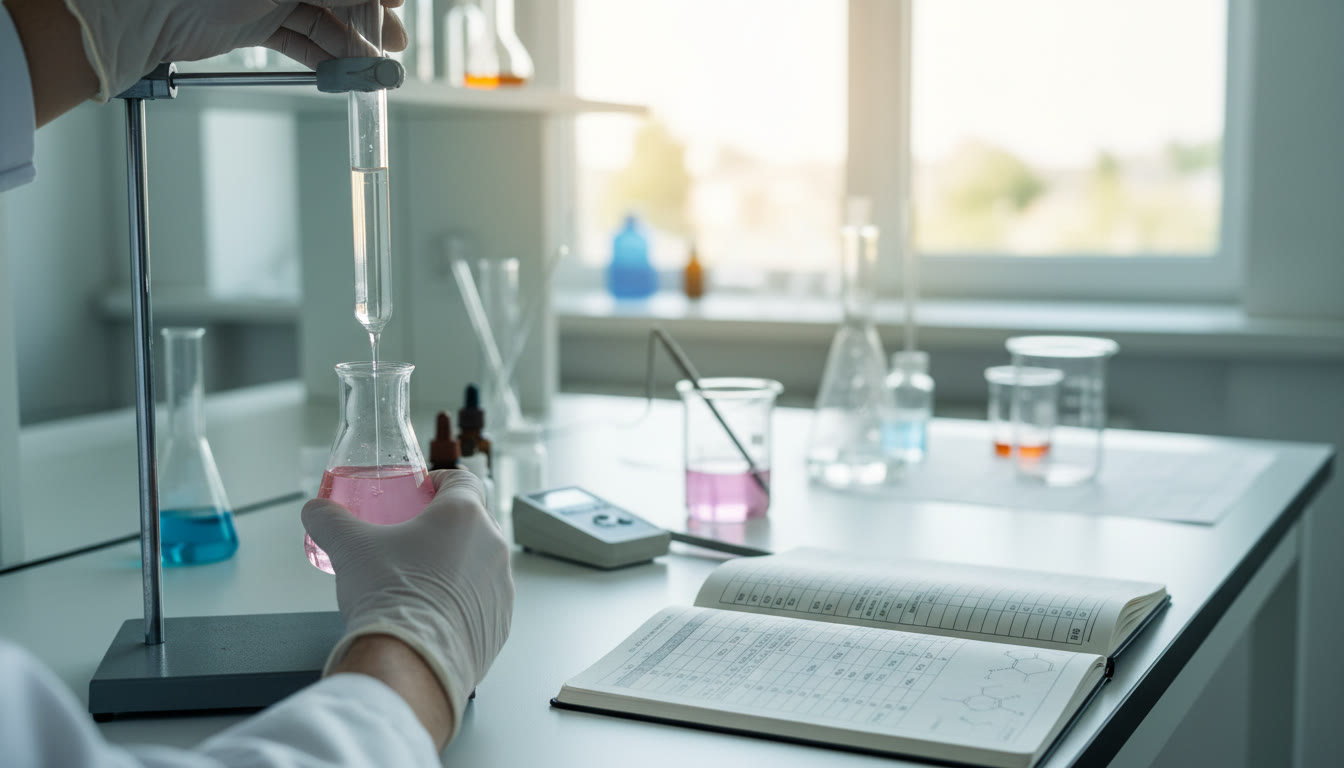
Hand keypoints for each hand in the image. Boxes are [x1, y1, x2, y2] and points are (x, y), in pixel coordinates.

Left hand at [63, 0, 409, 100]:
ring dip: (352, 43)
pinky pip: (298, 37)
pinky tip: (345, 72)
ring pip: (320, 16)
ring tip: (376, 67)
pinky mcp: (249, 21)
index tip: (398, 1)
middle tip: (394, 39)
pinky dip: (324, 56)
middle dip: (368, 15)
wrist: (139, 14)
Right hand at [302, 470, 514, 741]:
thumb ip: (330, 520)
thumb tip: (314, 510)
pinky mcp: (502, 622)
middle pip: (473, 523)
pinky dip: (464, 602)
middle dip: (446, 527)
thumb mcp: (349, 548)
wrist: (410, 663)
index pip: (464, 480)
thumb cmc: (387, 595)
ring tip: (422, 581)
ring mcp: (502, 585)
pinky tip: (435, 614)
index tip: (423, 492)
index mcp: (465, 515)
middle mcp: (493, 545)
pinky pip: (485, 602)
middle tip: (413, 540)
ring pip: (481, 563)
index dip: (442, 482)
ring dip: (457, 566)